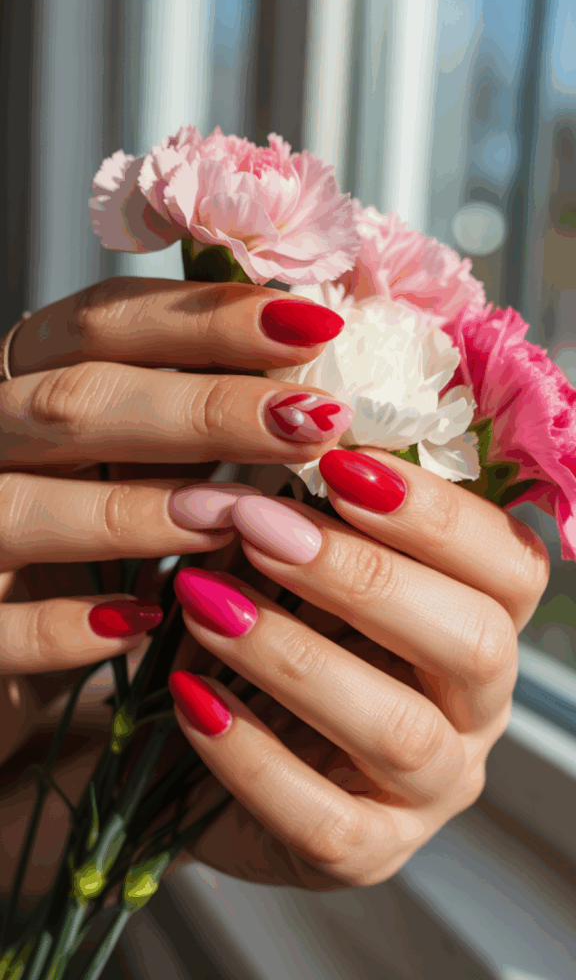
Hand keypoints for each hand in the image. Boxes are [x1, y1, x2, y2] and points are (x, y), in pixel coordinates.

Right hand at [0, 276, 348, 890]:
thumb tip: (323, 391)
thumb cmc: (84, 530)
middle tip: (312, 419)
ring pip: (20, 505)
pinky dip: (66, 626)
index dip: (206, 319)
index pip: (105, 323)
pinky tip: (144, 620)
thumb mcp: (131, 456)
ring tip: (238, 516)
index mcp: (26, 378)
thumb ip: (196, 418)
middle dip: (201, 409)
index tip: (312, 326)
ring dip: (134, 510)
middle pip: (74, 402)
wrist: (6, 630)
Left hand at [170, 448, 548, 889]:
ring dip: (295, 655)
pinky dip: (251, 755)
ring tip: (207, 603)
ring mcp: (431, 789)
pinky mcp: (368, 851)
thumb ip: (308, 511)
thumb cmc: (278, 625)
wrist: (210, 744)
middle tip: (261, 526)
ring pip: (400, 730)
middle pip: (473, 642)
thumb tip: (280, 431)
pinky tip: (192, 698)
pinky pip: (325, 819)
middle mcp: (479, 708)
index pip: (510, 565)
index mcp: (482, 620)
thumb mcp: (297, 562)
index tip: (340, 465)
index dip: (436, 514)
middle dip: (364, 577)